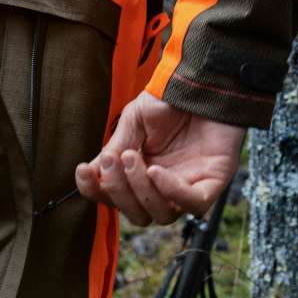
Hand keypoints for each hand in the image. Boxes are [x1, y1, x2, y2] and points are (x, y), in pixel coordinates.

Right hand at [75, 92, 243, 225]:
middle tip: (112, 159)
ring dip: (142, 192)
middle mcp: (163, 187)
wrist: (203, 81)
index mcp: (141, 173)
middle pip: (137, 215)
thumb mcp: (134, 121)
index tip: (84, 170)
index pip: (115, 198)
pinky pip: (193, 205)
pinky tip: (156, 171)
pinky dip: (171, 192)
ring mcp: (189, 187)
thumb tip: (92, 174)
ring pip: (161, 216)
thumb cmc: (169, 99)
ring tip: (134, 159)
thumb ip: (116, 147)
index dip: (96, 191)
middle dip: (118, 190)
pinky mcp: (213, 183)